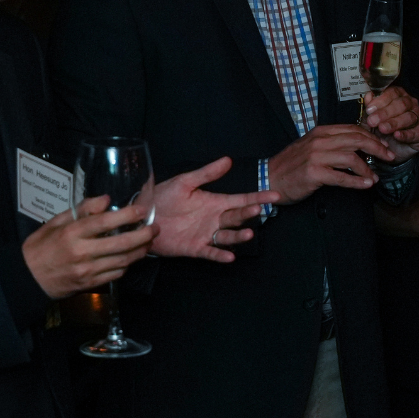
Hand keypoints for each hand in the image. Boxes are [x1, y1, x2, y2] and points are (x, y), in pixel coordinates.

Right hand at [20, 195, 154, 298]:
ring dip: (140, 251)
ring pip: (122, 261)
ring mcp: (87, 271)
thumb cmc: (41, 246)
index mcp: (72, 233)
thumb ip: (82, 210)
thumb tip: (106, 200)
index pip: (105, 222)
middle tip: (155, 228)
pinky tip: (131, 257)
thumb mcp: (56, 222)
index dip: (127, 215)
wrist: (28, 278)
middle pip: (121, 244)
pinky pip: (115, 274)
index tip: (142, 210)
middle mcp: (82, 252)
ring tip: (148, 242)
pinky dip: (126, 265)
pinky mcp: (90, 285)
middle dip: (143, 235)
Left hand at [148, 157, 279, 262]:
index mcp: (214, 202)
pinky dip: (220, 255)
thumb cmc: (164, 197)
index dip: (258, 197)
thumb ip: (206, 174)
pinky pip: (211, 252)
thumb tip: (228, 160)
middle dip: (248, 214)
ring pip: (228, 236)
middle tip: (258, 210)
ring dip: (239, 236)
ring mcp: (206, 234)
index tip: (275, 195)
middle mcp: (214, 219)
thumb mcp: (185, 182)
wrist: (143, 216)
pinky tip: (230, 257)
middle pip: (237, 217)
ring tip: (248, 233)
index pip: (241, 200)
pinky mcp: (195, 248)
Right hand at [266, 124, 391, 204]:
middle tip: (389, 157)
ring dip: (368, 169)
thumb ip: (332, 144)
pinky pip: (342, 178)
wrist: (270, 178)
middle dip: (377, 148)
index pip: (353, 129)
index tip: (384, 146)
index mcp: (321, 132)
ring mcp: (316, 157)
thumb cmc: (292, 165)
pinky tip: (366, 185)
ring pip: (351, 158)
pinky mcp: (314, 174)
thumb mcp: (312, 147)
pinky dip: (357, 182)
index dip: (372, 137)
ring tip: (375, 177)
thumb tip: (357, 147)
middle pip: (356, 140)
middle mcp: (320, 141)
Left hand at [358, 86, 418, 162]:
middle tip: (372, 121)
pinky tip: (396, 135)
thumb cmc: (382, 130)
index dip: (380, 100)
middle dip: (385, 113)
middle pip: (401, 104)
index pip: (392, 93)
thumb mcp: (373, 118)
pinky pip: (415, 132)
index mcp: (398, 96)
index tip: (369, 109)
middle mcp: (410, 104)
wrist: (391, 149)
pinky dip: (405, 134)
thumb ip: (370, 107)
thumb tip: (368, 96)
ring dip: (394, 123)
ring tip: (382, 128)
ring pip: (408, 117)